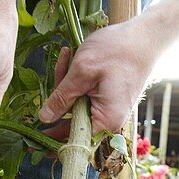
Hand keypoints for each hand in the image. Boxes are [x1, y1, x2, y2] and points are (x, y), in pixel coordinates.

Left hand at [38, 0, 178, 135]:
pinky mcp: (108, 99)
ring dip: (66, 85)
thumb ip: (61, 97)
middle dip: (59, 100)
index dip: (53, 139)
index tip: (33, 137)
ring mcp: (109, 109)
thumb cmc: (117, 51)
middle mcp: (108, 121)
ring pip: (76, 106)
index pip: (74, 142)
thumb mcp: (82, 72)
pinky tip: (72, 59)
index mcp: (105, 121)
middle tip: (58, 71)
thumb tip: (44, 119)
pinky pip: (84, 97)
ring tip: (67, 57)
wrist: (144, 36)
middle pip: (72, 122)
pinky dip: (75, 82)